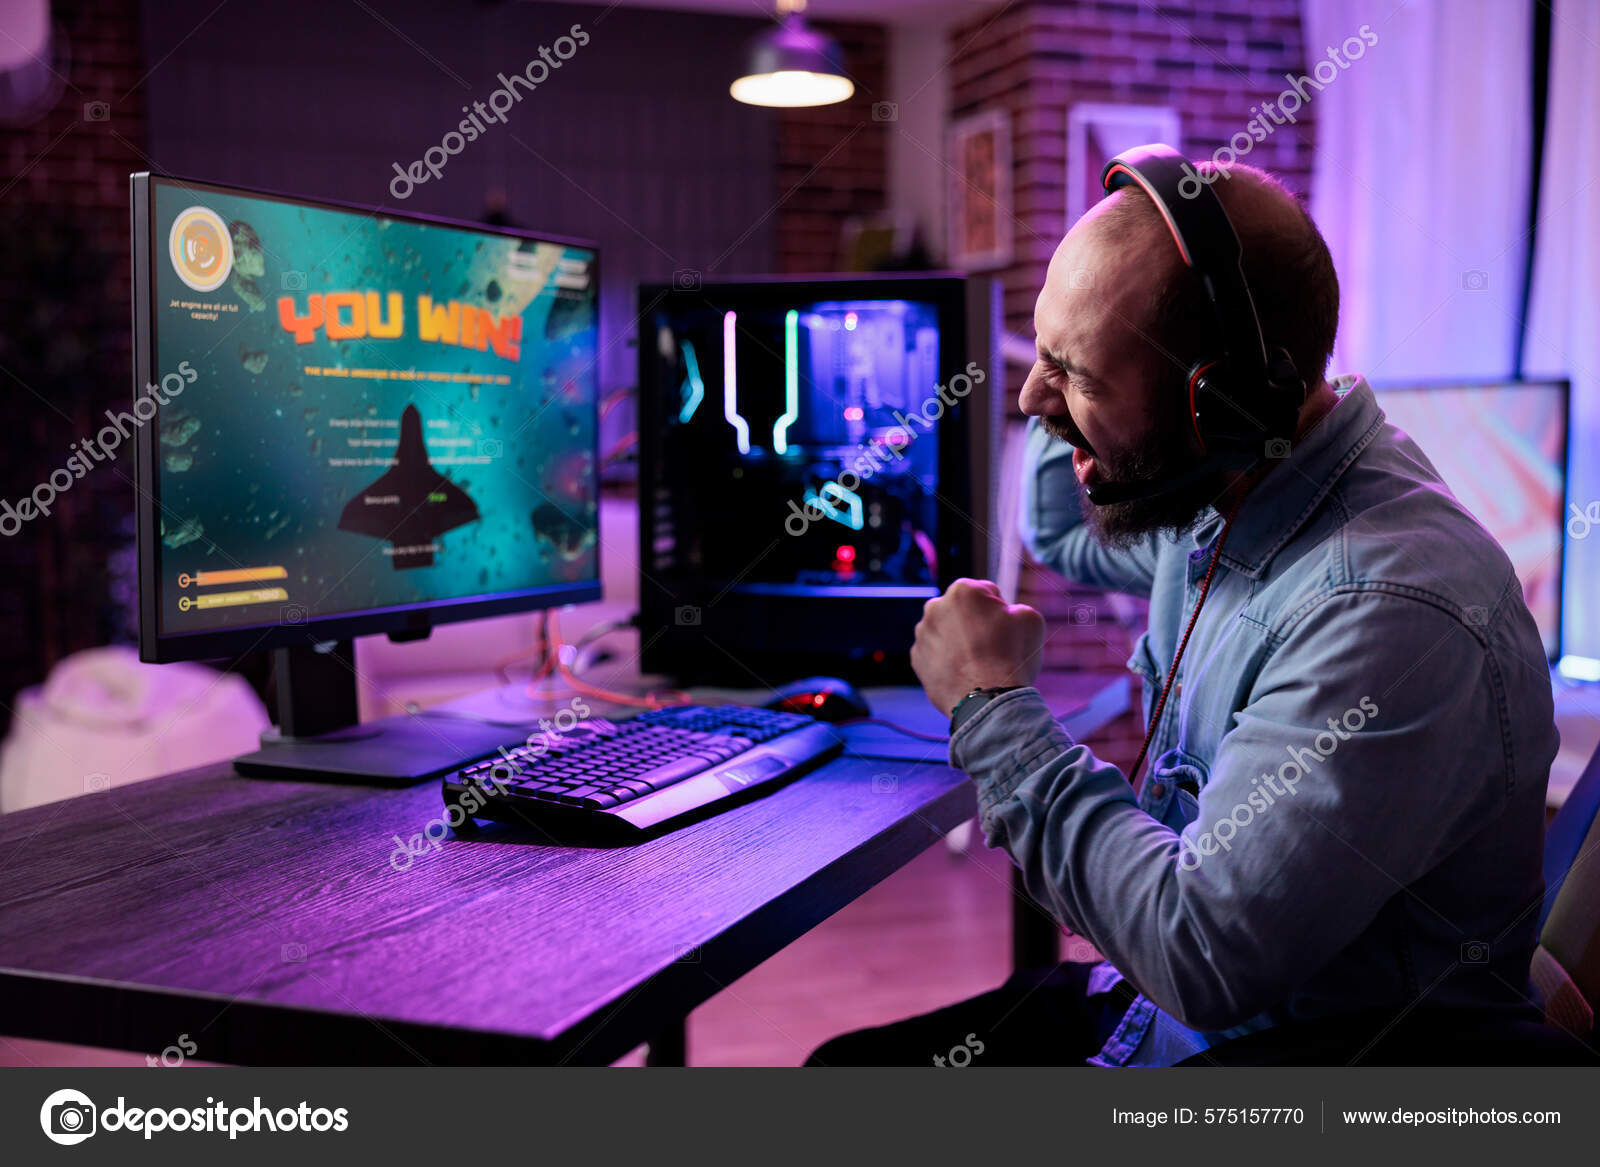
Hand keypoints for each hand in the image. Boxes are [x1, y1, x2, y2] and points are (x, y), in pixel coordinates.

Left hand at [911, 578, 1045, 715]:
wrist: (989, 701)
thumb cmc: (1011, 657)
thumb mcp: (1030, 619)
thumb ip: (1014, 606)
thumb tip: (1004, 613)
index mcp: (963, 590)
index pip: (985, 592)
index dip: (999, 610)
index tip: (1004, 628)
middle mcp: (935, 607)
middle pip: (961, 611)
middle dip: (974, 622)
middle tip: (991, 646)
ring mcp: (922, 634)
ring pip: (946, 631)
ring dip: (958, 640)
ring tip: (977, 663)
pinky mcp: (917, 659)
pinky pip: (935, 653)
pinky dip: (946, 660)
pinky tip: (963, 673)